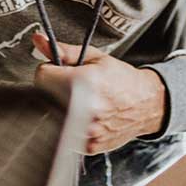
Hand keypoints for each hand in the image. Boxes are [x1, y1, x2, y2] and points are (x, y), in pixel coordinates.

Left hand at [30, 33, 165, 153]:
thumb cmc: (122, 79)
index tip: (60, 72)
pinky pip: (65, 134)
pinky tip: (87, 118)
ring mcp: (86, 130)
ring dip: (62, 109)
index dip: (50, 71)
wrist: (146, 104)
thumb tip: (39, 40)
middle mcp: (84, 109)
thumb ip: (63, 51)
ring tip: (82, 102)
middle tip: (74, 88)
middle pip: (45, 97)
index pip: (41, 76)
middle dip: (55, 90)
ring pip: (53, 117)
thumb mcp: (95, 57)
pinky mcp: (88, 145)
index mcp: (83, 83)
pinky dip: (72, 125)